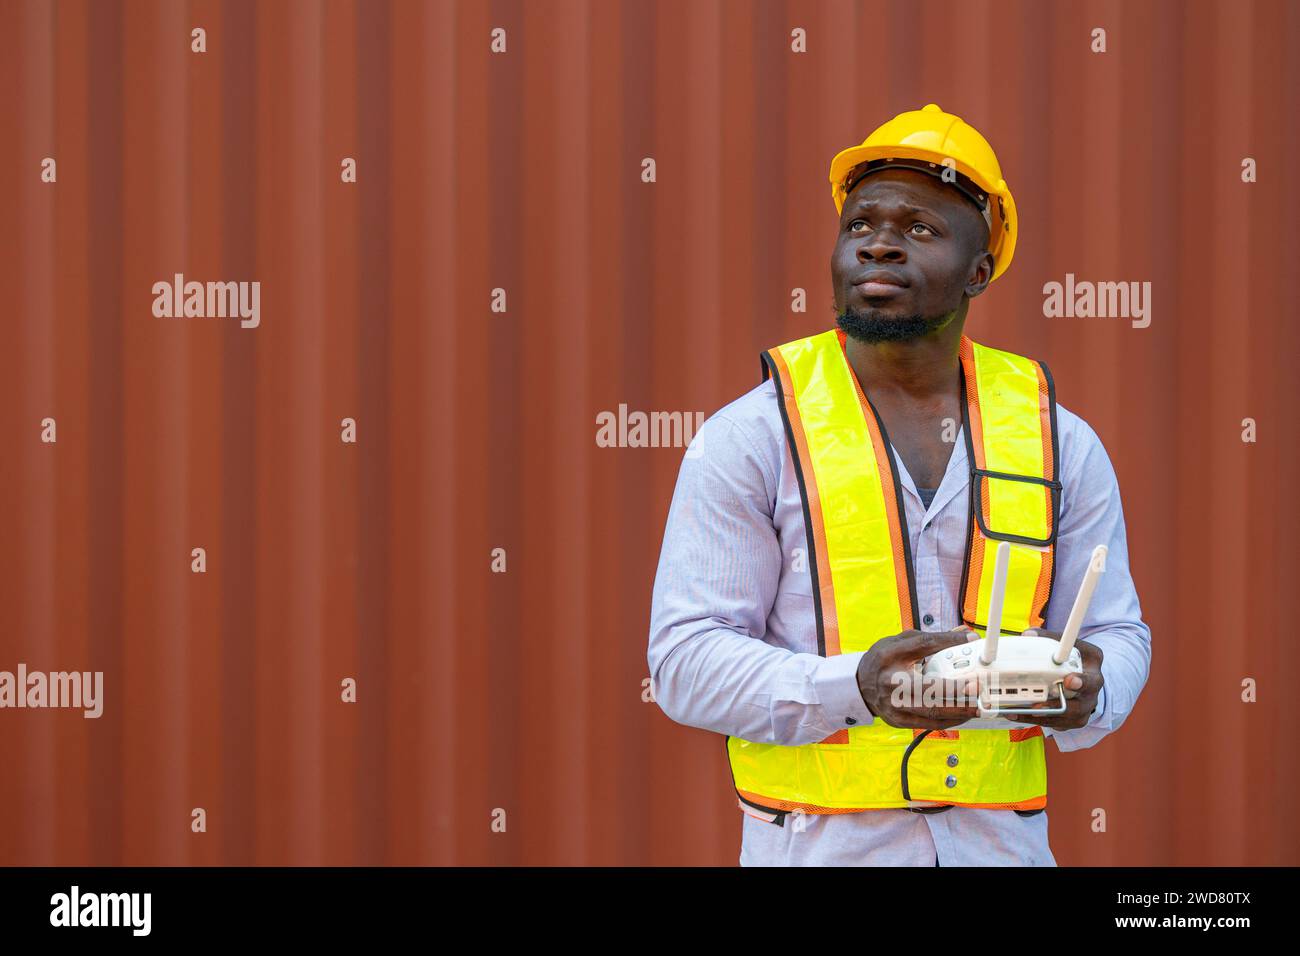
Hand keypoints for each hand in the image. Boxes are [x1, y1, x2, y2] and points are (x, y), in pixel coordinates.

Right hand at [856, 626, 983, 729]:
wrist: (859, 685)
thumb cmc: (884, 661)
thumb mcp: (902, 642)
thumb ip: (933, 639)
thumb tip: (964, 634)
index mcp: (889, 655)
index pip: (922, 645)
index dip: (948, 641)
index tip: (971, 639)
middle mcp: (889, 680)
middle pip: (927, 686)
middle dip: (955, 688)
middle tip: (977, 686)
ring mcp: (892, 704)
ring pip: (931, 710)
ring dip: (958, 710)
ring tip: (978, 706)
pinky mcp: (898, 720)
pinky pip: (929, 723)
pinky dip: (950, 720)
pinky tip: (963, 716)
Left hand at [1001, 629, 1103, 729]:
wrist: (1086, 680)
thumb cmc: (1075, 660)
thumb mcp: (1069, 645)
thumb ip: (1049, 639)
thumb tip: (1027, 635)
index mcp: (1093, 673)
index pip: (1091, 679)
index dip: (1081, 682)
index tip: (1068, 681)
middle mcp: (1092, 695)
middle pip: (1078, 706)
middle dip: (1056, 707)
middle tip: (1036, 707)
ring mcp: (1083, 710)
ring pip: (1062, 718)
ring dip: (1038, 716)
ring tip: (1016, 711)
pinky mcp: (1071, 721)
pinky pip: (1053, 724)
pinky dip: (1034, 720)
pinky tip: (1015, 715)